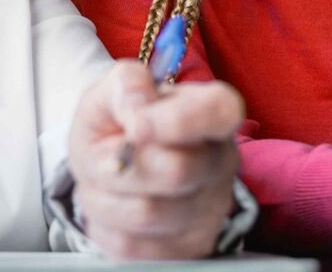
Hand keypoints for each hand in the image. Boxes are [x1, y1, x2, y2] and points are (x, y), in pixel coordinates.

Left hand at [69, 60, 243, 258]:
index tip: (135, 127)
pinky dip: (108, 227)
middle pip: (177, 170)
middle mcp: (222, 160)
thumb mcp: (112, 91)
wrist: (114, 164)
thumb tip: (137, 108)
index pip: (220, 112)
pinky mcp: (191, 247)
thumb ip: (125, 84)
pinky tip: (116, 206)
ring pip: (149, 212)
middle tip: (110, 154)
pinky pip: (136, 246)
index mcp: (212, 110)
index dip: (177, 122)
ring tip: (109, 182)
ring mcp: (212, 208)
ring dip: (108, 198)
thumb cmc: (119, 122)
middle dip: (124, 163)